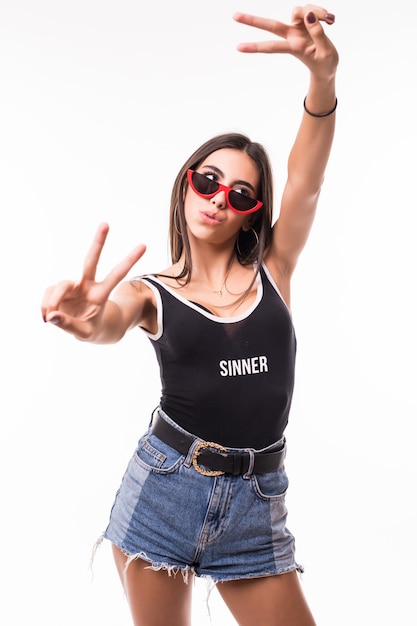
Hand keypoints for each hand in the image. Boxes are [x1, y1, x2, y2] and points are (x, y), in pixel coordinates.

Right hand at [41, 223, 145, 339]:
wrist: (84, 329)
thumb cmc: (91, 330)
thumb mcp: (84, 334)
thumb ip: (69, 326)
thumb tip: (52, 316)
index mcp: (101, 294)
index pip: (116, 275)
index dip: (129, 260)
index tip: (144, 245)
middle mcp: (88, 285)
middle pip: (91, 261)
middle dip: (99, 242)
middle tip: (106, 224)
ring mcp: (73, 286)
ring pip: (60, 286)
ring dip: (52, 302)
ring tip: (48, 319)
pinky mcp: (59, 289)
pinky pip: (48, 295)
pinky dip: (45, 307)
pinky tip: (47, 318)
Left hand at [234, 5, 337, 79]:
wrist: (327, 67)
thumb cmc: (325, 64)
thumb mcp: (326, 52)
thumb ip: (318, 33)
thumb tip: (309, 15)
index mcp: (294, 48)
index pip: (272, 47)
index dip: (256, 46)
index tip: (238, 48)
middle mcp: (292, 36)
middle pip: (271, 25)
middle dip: (252, 21)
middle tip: (234, 16)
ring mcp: (297, 28)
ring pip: (299, 10)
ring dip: (317, 10)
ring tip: (331, 21)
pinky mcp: (305, 22)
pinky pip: (310, 9)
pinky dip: (321, 12)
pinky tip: (331, 21)